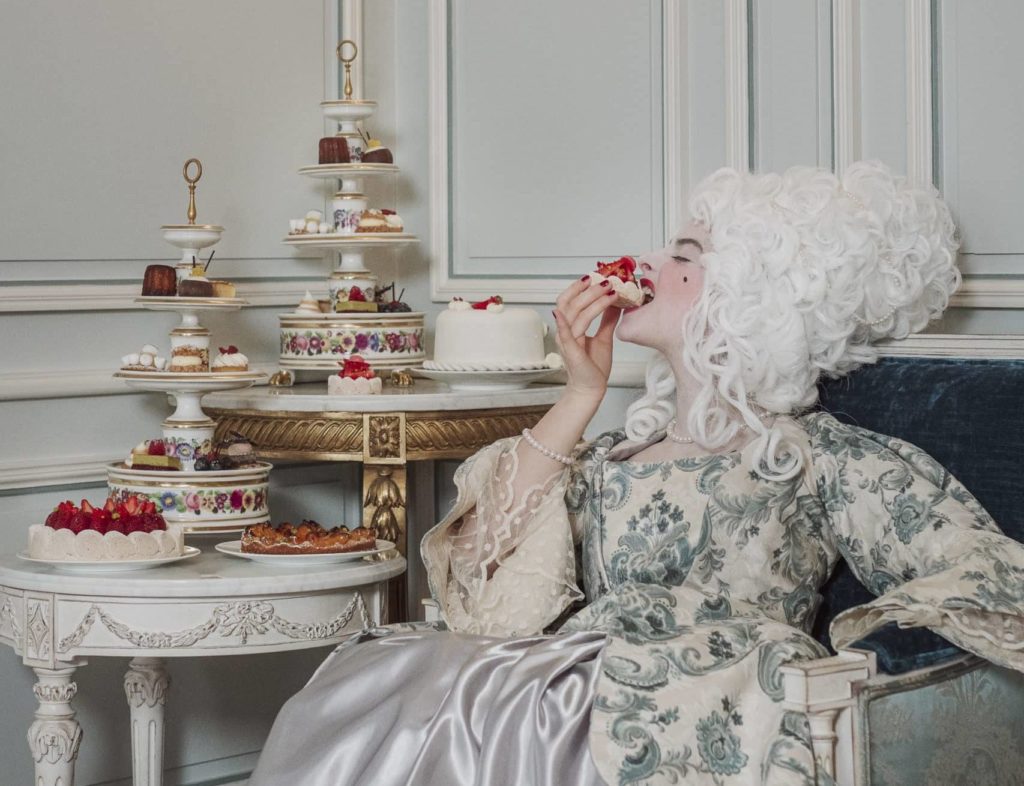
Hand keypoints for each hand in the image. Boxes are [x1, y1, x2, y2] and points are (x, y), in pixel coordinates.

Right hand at [553, 276, 620, 401]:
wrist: (591, 389)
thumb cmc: (593, 367)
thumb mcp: (604, 337)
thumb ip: (607, 319)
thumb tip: (615, 302)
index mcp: (571, 327)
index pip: (570, 300)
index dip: (580, 287)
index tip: (596, 276)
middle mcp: (566, 331)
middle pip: (570, 302)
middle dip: (588, 289)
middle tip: (605, 279)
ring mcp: (567, 341)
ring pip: (574, 313)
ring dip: (591, 300)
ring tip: (609, 291)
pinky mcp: (571, 352)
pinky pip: (565, 334)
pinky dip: (563, 323)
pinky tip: (563, 313)